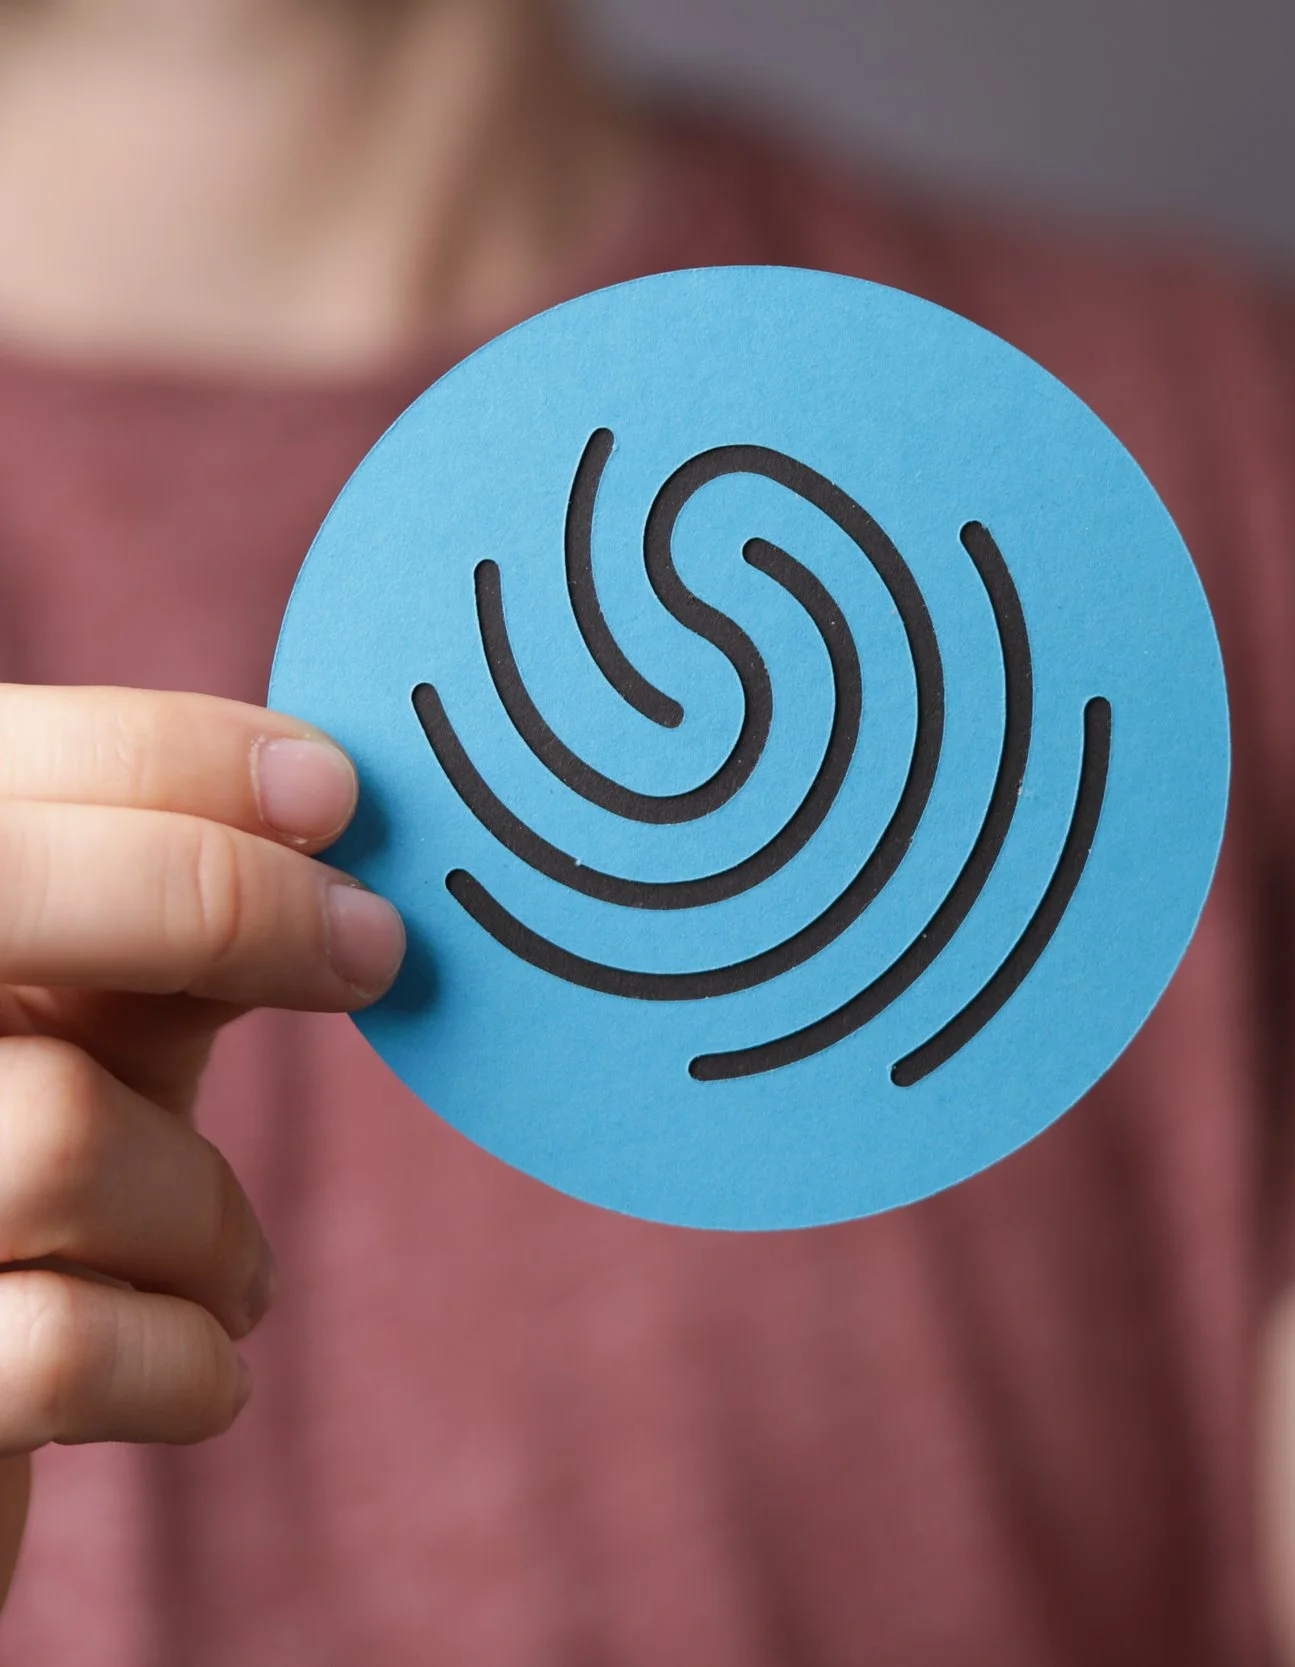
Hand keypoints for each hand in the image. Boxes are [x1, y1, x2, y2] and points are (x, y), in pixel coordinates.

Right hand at [0, 685, 401, 1589]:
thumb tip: (323, 808)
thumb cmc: (10, 1205)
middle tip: (371, 950)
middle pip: (5, 890)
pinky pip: (68, 1347)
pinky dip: (188, 1363)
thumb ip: (153, 924)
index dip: (166, 754)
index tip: (334, 792)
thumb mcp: (66, 1032)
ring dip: (209, 1219)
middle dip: (221, 902)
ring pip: (69, 1141)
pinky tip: (198, 1372)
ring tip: (223, 1270)